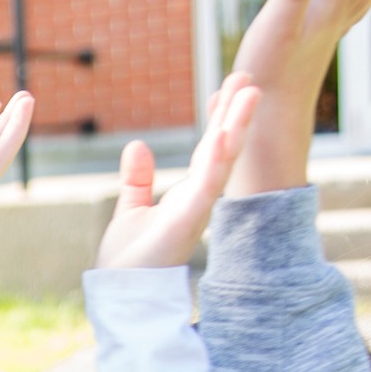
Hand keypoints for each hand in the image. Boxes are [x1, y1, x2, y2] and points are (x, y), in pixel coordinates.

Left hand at [96, 77, 262, 269]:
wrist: (121, 294)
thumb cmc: (128, 261)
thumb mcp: (131, 210)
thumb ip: (138, 180)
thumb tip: (138, 146)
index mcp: (187, 194)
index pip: (209, 148)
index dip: (221, 117)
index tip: (229, 87)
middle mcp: (198, 199)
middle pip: (223, 146)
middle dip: (236, 112)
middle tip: (248, 77)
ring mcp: (197, 208)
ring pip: (223, 159)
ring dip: (236, 125)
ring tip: (249, 91)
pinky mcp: (188, 220)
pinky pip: (207, 185)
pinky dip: (217, 159)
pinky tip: (224, 134)